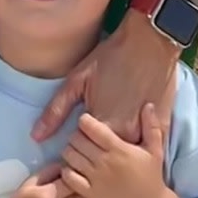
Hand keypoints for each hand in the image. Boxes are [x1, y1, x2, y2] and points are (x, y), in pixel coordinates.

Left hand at [32, 7, 179, 141]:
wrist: (150, 42)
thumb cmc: (111, 57)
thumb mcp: (77, 80)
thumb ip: (56, 111)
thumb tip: (36, 137)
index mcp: (101, 125)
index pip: (80, 150)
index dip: (77, 140)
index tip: (79, 128)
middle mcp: (124, 135)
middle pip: (101, 156)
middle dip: (94, 146)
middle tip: (94, 126)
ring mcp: (145, 132)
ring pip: (124, 153)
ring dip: (116, 147)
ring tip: (114, 122)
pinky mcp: (162, 126)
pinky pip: (145, 144)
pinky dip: (136, 139)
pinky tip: (132, 120)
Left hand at [62, 106, 166, 197]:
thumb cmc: (151, 176)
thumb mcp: (155, 149)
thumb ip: (151, 126)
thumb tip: (149, 104)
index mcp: (119, 149)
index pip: (91, 127)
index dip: (84, 121)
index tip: (87, 122)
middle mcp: (105, 162)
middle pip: (76, 139)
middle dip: (76, 135)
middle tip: (82, 137)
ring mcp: (96, 179)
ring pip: (69, 156)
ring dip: (70, 150)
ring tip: (78, 151)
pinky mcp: (90, 193)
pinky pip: (69, 177)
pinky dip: (66, 170)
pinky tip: (74, 168)